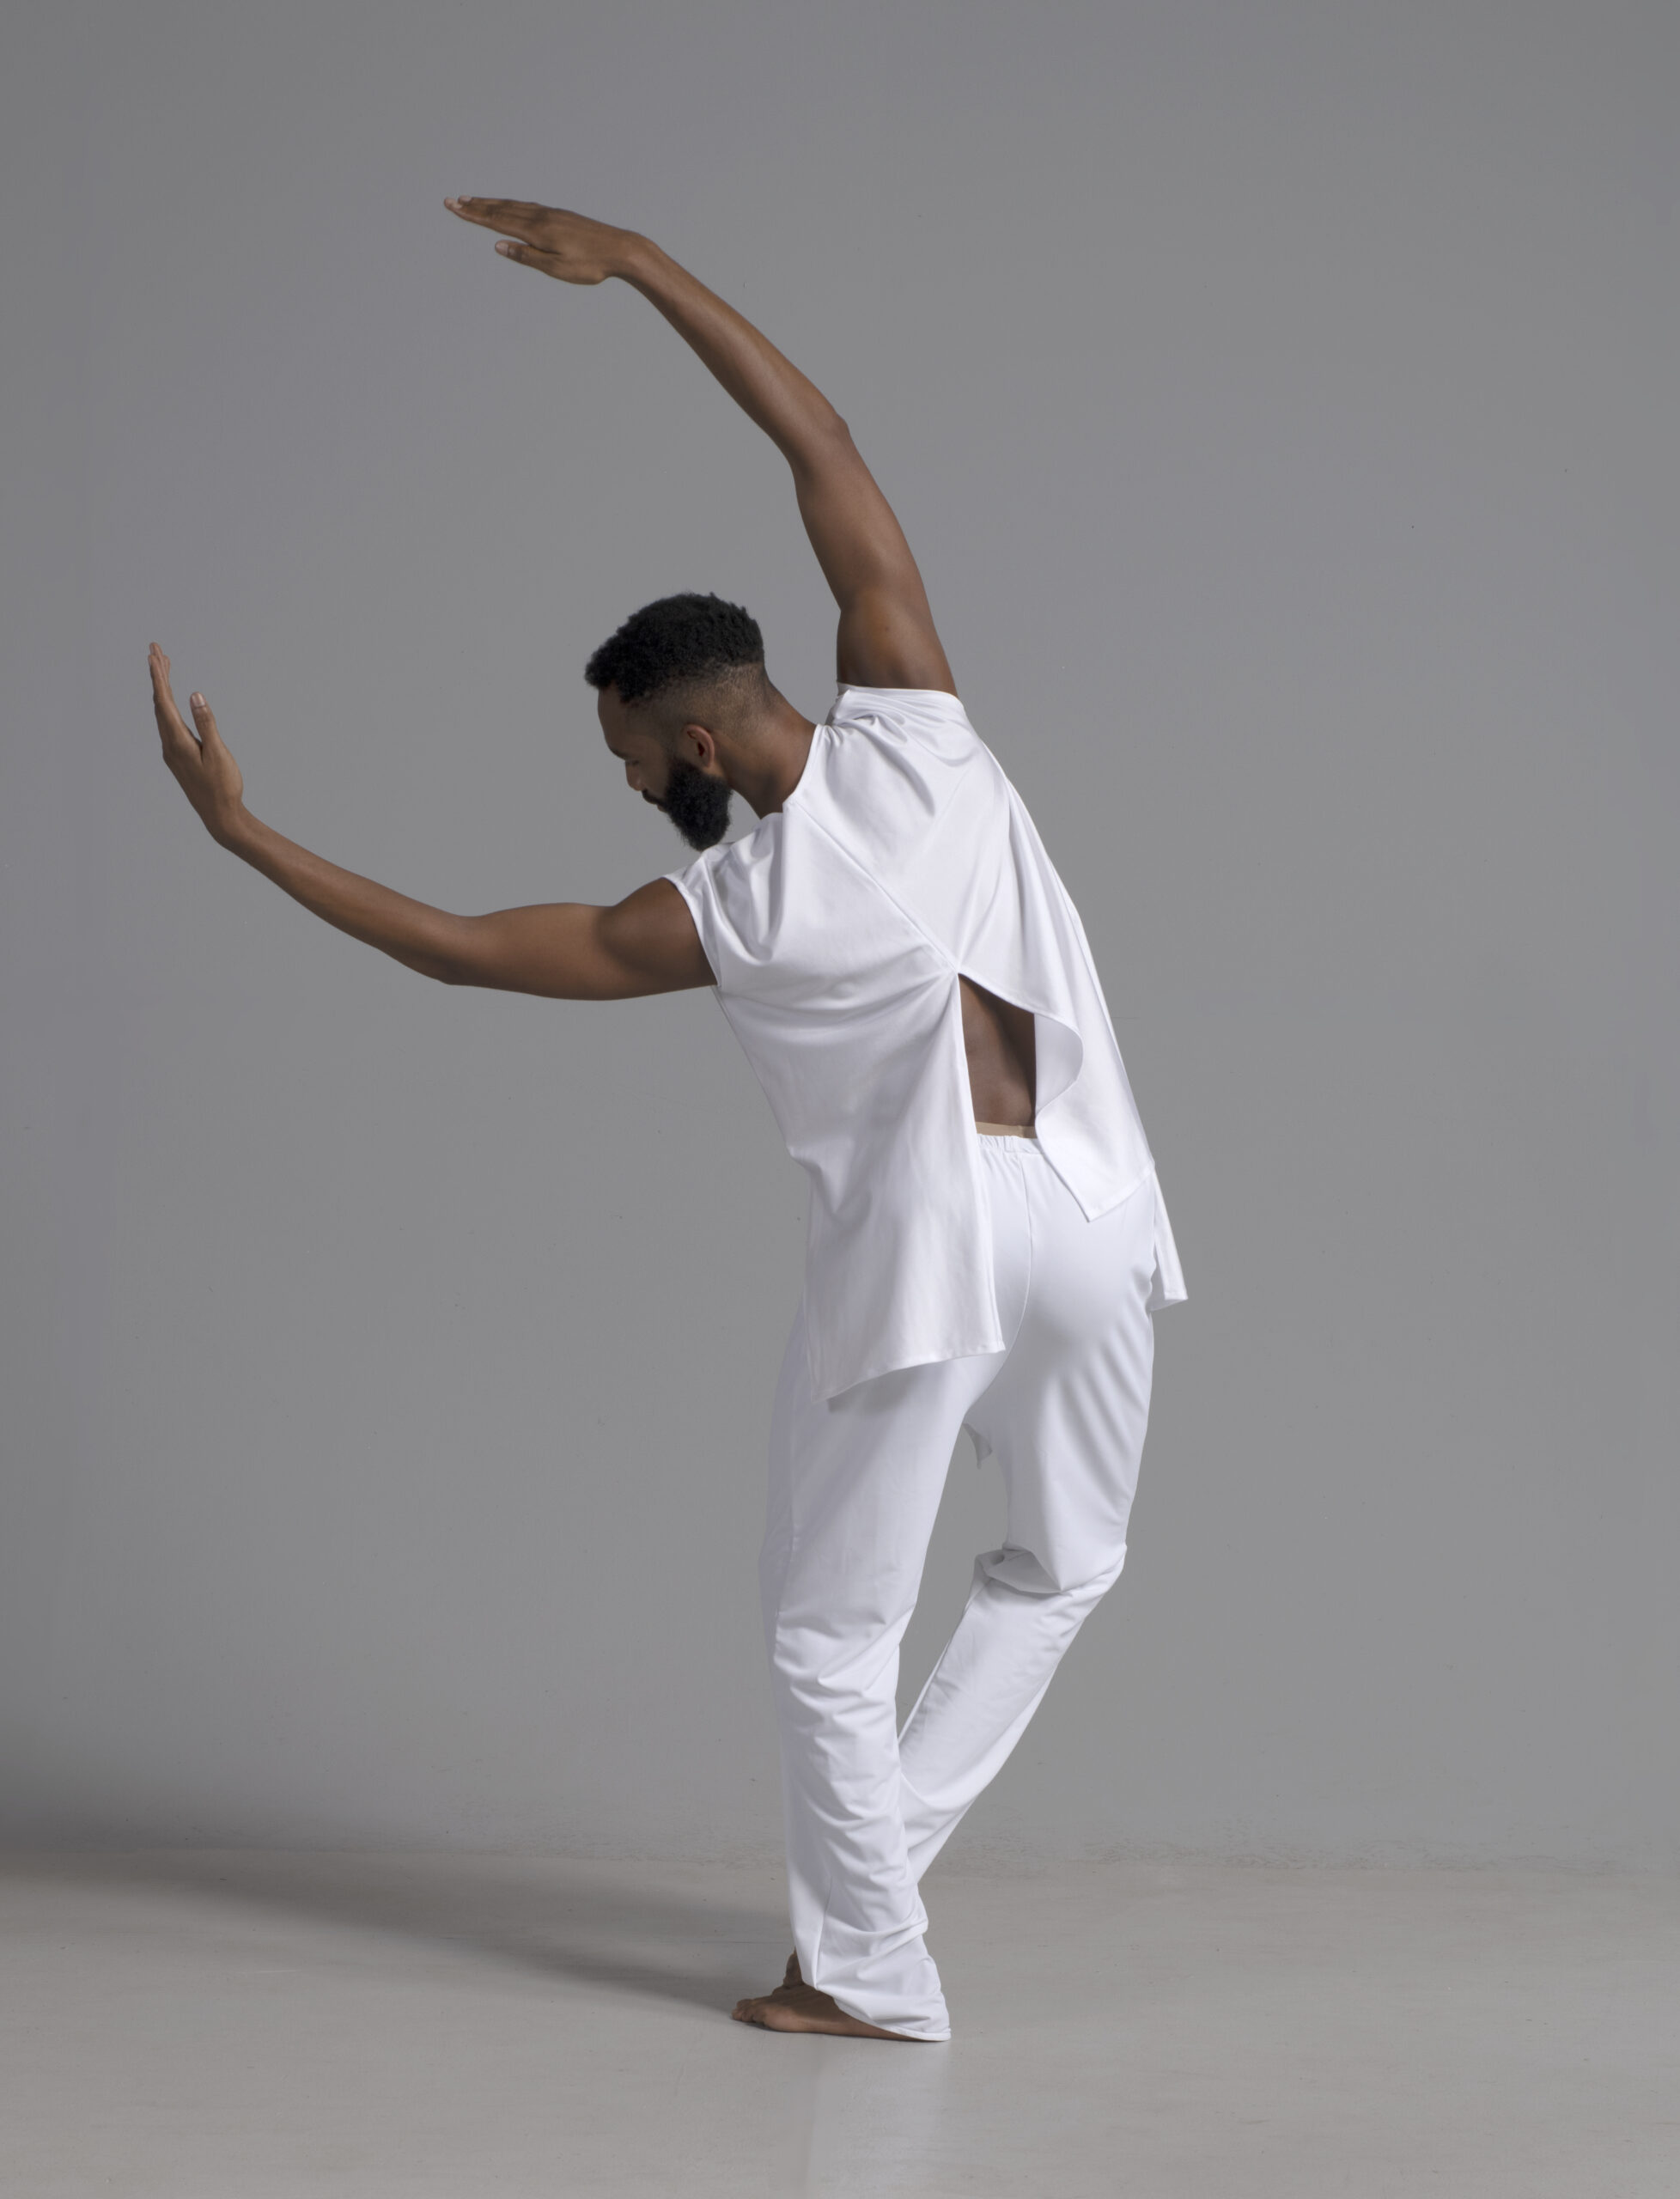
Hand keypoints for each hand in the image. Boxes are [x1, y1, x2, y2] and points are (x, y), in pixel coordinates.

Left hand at [150, 644, 245, 845]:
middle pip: (158, 703)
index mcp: (178, 741)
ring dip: (161, 688)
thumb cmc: (223, 786)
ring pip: (161, 712)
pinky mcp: (177, 756)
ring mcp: (171, 751)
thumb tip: (195, 695)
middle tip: (156, 650)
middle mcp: (169, 744)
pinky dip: (166, 704)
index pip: (164, 701)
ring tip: (163, 667)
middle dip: (157, 675)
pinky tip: (169, 700)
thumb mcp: (219, 753)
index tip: (154, 654)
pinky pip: (166, 722)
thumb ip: (206, 723)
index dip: (158, 676)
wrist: (220, 816)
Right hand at [444, 197, 641, 283]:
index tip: (452, 206)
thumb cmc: (590, 265)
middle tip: (453, 201)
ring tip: (474, 201)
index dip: (473, 215)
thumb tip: (498, 245)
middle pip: (501, 209)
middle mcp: (541, 217)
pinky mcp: (560, 215)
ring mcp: (551, 214)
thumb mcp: (556, 268)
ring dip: (492, 203)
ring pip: (514, 206)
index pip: (497, 221)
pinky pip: (528, 207)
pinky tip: (509, 206)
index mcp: (537, 231)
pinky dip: (512, 205)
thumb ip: (526, 256)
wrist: (621, 249)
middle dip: (476, 206)